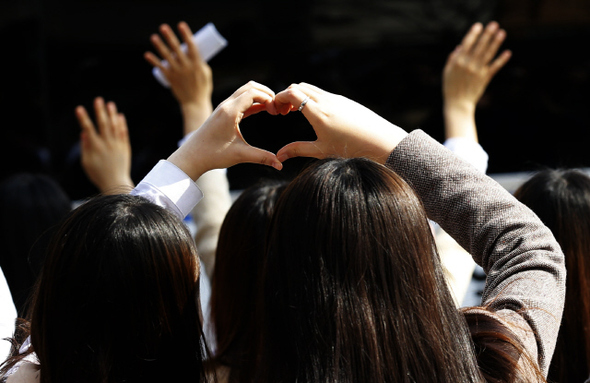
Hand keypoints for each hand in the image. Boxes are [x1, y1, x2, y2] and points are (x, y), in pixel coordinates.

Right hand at [75, 98, 133, 193]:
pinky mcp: (125, 148)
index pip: (88, 129)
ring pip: (115, 126)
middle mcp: (107, 144)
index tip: (79, 108)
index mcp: (95, 148)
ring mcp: (117, 145)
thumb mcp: (86, 162)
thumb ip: (85, 147)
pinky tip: (120, 116)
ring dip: (112, 114)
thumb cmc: (98, 174)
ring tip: (110, 103)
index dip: (83, 118)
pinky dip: (122, 124)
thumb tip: (84, 133)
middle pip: (103, 124)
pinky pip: (124, 133)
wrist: (116, 183)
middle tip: (98, 99)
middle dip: (100, 111)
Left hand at [145, 21, 212, 134]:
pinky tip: (147, 55)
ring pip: (167, 57)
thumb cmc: (202, 87)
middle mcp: (186, 67)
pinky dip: (153, 61)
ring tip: (153, 37)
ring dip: (159, 46)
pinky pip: (161, 68)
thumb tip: (191, 51)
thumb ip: (199, 62)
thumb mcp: (205, 73)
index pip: (192, 46)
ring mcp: (178, 73)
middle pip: (177, 49)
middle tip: (163, 27)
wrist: (195, 103)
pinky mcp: (171, 78)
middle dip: (170, 37)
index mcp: (197, 64)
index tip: (181, 25)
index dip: (186, 34)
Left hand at [167, 81, 281, 180]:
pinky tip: (264, 110)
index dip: (269, 98)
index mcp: (230, 111)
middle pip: (250, 86)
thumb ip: (262, 157)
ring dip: (260, 96)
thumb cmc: (213, 155)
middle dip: (267, 93)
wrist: (192, 156)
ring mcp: (224, 107)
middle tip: (278, 108)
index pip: (253, 93)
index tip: (277, 112)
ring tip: (272, 109)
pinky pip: (241, 100)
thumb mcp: (240, 155)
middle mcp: (226, 105)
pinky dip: (254, 102)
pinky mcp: (224, 112)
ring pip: (245, 91)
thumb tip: (280, 165)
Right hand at [274, 83, 407, 163]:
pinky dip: (311, 97)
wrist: (381, 141)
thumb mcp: (321, 151)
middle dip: (286, 96)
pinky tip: (312, 113)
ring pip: (310, 88)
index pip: (292, 93)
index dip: (279, 98)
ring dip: (299, 96)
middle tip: (282, 112)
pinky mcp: (344, 100)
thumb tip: (279, 156)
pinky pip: (322, 92)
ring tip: (294, 112)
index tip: (275, 110)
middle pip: (298, 87)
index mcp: (318, 112)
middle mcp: (326, 101)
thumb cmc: (351, 149)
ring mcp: (336, 98)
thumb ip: (298, 150)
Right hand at [443, 21, 510, 115]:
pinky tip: (507, 52)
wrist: (458, 104)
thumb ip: (452, 59)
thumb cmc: (450, 88)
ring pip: (488, 54)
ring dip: (496, 43)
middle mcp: (469, 65)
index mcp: (458, 62)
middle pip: (480, 47)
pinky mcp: (485, 78)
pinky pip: (494, 67)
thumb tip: (459, 47)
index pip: (467, 45)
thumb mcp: (447, 72)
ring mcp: (478, 71)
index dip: (473, 35)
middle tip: (494, 24)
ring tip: (502, 33)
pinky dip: (501, 60)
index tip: (478, 25)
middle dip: (487, 35)